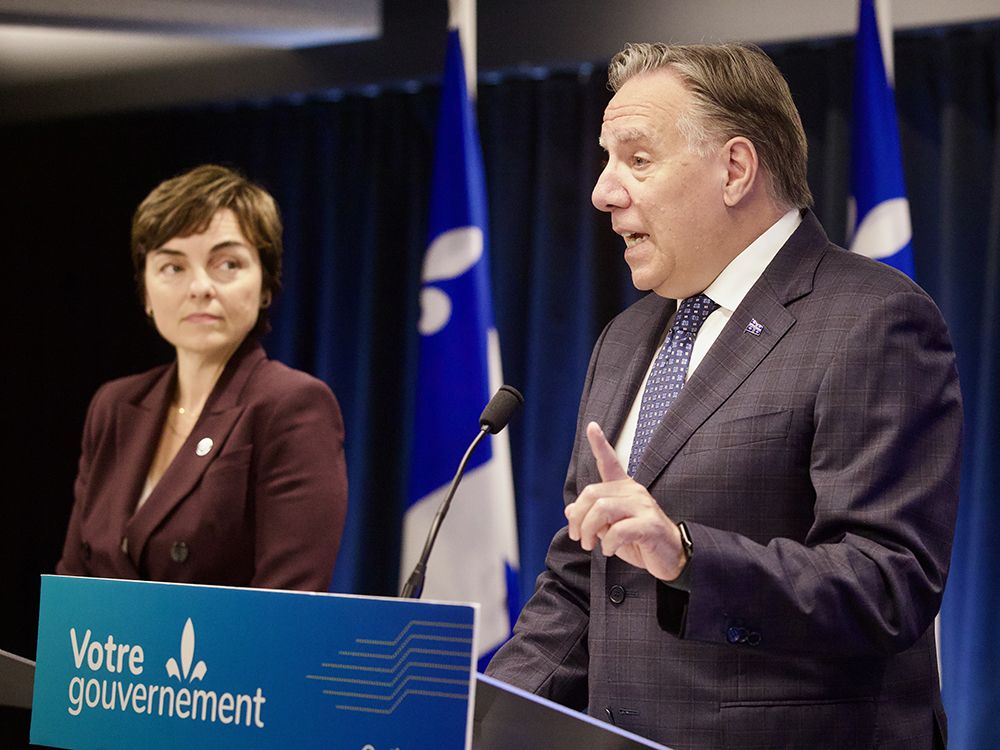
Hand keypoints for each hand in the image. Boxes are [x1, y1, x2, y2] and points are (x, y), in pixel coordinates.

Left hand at [565, 421, 686, 580]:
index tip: (591, 426)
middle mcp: (634, 492)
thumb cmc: (640, 541)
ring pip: (602, 509)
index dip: (600, 444)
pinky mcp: (649, 525)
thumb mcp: (610, 529)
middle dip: (578, 517)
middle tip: (577, 537)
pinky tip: (609, 550)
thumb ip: (592, 517)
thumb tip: (570, 510)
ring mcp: (643, 507)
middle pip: (593, 493)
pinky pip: (618, 530)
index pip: (610, 461)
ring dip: (589, 530)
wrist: (671, 556)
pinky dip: (608, 543)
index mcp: (624, 489)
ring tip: (589, 544)